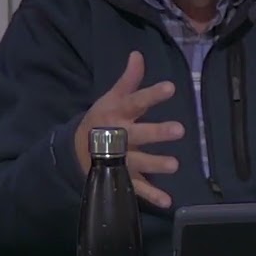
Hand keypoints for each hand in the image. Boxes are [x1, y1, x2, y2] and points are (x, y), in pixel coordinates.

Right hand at [75, 51, 183, 208]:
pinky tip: (168, 201)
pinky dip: (152, 196)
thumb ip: (129, 79)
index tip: (171, 88)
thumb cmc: (101, 119)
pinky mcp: (124, 178)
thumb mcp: (112, 98)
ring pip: (140, 162)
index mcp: (118, 114)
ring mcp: (122, 159)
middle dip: (158, 132)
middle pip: (140, 134)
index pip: (137, 101)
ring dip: (156, 164)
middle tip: (179, 130)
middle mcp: (121, 137)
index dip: (152, 95)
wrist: (77, 151)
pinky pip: (138, 188)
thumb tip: (138, 54)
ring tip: (174, 165)